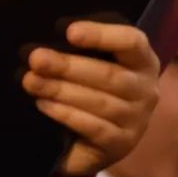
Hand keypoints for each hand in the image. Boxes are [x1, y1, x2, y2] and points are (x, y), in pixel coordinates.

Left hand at [22, 22, 158, 175]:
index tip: (70, 32)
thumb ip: (79, 48)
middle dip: (68, 66)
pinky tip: (44, 104)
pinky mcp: (122, 144)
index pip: (131, 42)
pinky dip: (67, 114)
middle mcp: (146, 89)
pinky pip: (94, 128)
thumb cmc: (93, 83)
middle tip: (36, 60)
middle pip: (109, 75)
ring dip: (61, 90)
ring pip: (100, 102)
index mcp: (143, 60)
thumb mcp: (93, 60)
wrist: (97, 133)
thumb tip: (50, 41)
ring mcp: (137, 119)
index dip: (102, 35)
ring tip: (31, 82)